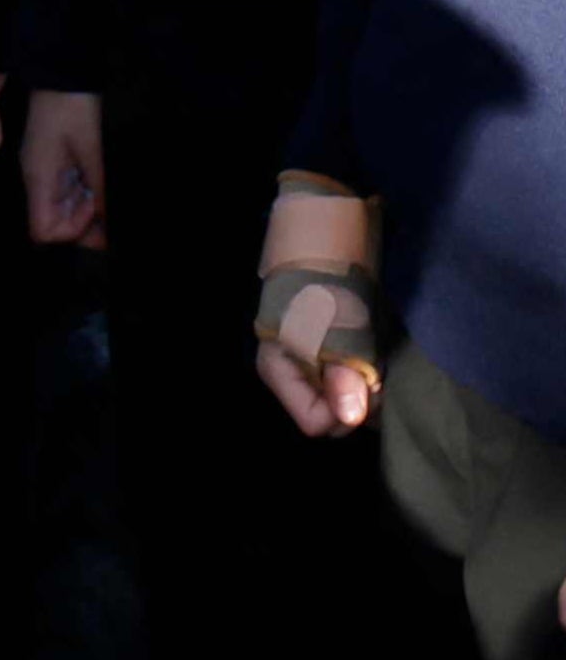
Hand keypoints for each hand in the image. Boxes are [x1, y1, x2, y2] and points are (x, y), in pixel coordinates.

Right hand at [22, 86, 107, 250]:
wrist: (60, 76)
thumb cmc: (73, 109)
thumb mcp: (93, 150)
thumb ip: (100, 188)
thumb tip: (111, 223)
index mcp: (39, 178)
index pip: (43, 231)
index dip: (71, 231)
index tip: (93, 209)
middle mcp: (37, 180)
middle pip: (53, 224)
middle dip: (84, 224)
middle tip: (108, 208)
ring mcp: (44, 172)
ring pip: (62, 210)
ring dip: (87, 209)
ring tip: (105, 191)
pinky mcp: (52, 164)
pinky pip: (66, 193)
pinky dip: (86, 194)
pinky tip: (99, 180)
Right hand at [255, 181, 387, 436]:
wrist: (329, 236)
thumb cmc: (325, 280)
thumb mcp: (333, 327)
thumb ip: (343, 374)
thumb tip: (352, 420)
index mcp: (279, 369)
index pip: (316, 422)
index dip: (346, 410)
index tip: (371, 385)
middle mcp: (293, 374)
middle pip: (332, 415)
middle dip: (361, 402)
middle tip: (380, 371)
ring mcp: (312, 365)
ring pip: (345, 401)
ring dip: (369, 388)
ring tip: (381, 358)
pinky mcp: (331, 353)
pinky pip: (352, 383)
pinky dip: (370, 375)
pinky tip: (379, 353)